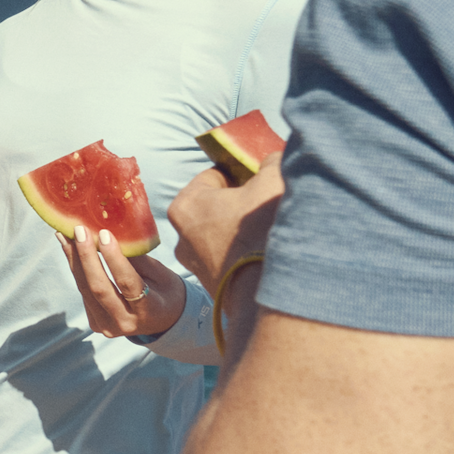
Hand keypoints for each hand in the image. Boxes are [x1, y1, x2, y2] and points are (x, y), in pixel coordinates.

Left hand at [59, 226, 187, 337]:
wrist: (162, 321)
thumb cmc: (166, 292)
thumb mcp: (161, 274)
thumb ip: (137, 259)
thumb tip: (112, 232)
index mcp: (149, 311)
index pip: (128, 284)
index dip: (114, 259)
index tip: (104, 234)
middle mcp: (126, 322)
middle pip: (99, 289)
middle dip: (87, 257)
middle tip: (79, 230)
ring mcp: (107, 326)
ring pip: (86, 290)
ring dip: (74, 260)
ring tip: (65, 235)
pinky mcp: (95, 323)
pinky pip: (83, 292)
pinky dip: (76, 268)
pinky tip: (69, 248)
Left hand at [169, 152, 284, 284]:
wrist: (268, 292)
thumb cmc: (263, 230)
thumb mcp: (272, 180)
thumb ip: (269, 162)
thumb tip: (270, 161)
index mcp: (185, 205)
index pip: (215, 177)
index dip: (241, 176)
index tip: (259, 181)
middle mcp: (181, 236)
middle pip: (216, 207)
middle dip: (240, 204)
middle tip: (266, 207)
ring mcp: (195, 264)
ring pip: (222, 234)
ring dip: (243, 230)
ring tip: (269, 233)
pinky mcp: (211, 285)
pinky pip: (229, 257)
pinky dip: (244, 253)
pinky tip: (265, 255)